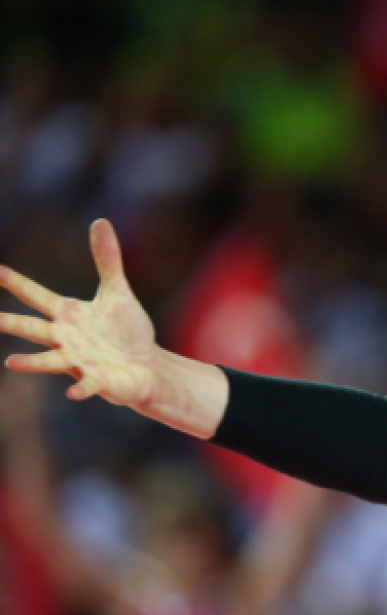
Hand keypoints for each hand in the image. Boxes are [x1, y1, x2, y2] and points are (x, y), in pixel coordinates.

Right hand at [0, 220, 158, 407]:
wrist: (146, 367)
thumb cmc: (126, 331)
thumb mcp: (117, 292)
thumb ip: (107, 260)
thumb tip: (100, 221)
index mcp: (68, 315)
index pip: (37, 295)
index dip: (17, 283)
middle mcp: (66, 338)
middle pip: (34, 329)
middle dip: (12, 324)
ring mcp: (79, 361)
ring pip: (51, 361)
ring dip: (32, 363)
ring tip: (12, 362)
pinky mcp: (98, 380)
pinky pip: (88, 385)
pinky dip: (82, 389)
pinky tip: (74, 393)